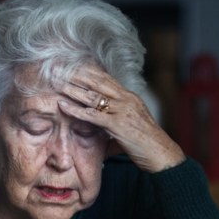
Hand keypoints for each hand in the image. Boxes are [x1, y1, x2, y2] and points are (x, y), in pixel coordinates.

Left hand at [57, 65, 184, 172]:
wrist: (162, 154)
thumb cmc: (146, 144)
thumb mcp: (129, 128)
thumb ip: (112, 126)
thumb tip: (97, 133)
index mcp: (129, 97)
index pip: (105, 78)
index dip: (88, 70)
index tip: (72, 64)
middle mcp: (126, 99)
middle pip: (97, 81)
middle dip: (77, 72)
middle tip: (59, 66)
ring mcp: (122, 110)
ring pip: (92, 96)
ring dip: (72, 88)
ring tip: (55, 82)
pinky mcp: (118, 125)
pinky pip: (92, 115)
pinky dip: (75, 109)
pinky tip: (62, 105)